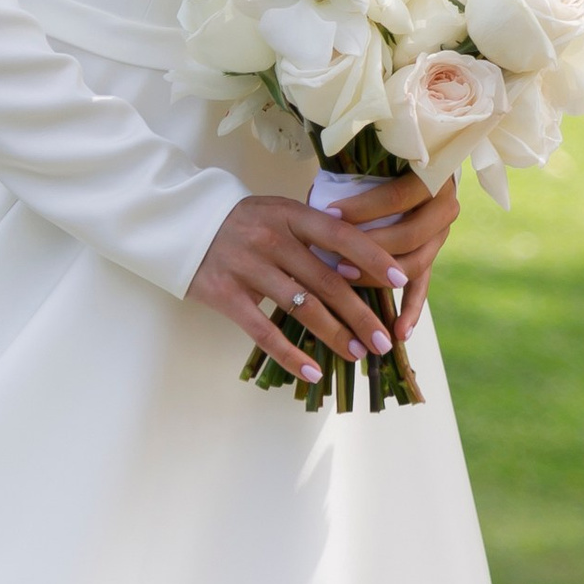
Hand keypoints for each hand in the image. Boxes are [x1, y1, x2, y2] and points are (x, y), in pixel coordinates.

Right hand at [189, 191, 408, 383]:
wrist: (183, 224)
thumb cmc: (243, 222)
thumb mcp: (278, 213)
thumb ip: (312, 233)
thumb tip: (358, 265)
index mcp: (289, 214)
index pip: (340, 236)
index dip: (372, 258)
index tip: (400, 281)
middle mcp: (270, 238)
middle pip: (326, 281)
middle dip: (360, 313)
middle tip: (383, 339)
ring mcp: (247, 267)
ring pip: (301, 308)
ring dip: (335, 334)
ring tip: (358, 353)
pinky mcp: (226, 295)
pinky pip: (263, 331)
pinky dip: (290, 354)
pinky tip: (312, 370)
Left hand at [327, 170, 459, 338]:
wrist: (410, 169)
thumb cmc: (376, 164)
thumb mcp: (369, 165)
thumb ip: (353, 180)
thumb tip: (315, 205)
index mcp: (431, 176)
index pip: (397, 196)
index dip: (363, 208)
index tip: (328, 216)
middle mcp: (444, 206)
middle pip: (409, 235)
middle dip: (369, 250)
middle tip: (335, 259)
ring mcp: (440, 235)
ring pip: (415, 263)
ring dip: (379, 277)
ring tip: (348, 284)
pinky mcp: (432, 257)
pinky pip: (423, 287)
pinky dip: (412, 311)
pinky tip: (399, 332)